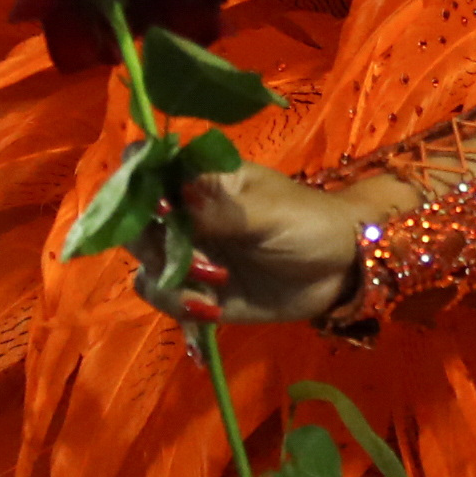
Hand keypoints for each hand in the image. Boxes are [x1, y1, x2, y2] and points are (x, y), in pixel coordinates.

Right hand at [134, 164, 367, 326]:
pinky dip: (178, 305)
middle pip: (134, 223)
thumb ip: (220, 210)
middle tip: (193, 261)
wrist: (341, 268)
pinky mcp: (198, 292)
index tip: (158, 208)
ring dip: (169, 280)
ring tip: (216, 285)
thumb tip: (173, 198)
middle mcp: (184, 214)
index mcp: (200, 179)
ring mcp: (189, 254)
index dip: (134, 184)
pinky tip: (211, 311)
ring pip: (145, 265)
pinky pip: (166, 298)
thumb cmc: (309, 222)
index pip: (144, 166)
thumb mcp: (269, 212)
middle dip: (152, 245)